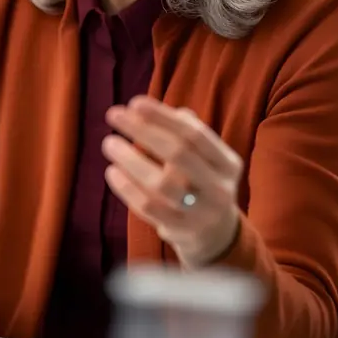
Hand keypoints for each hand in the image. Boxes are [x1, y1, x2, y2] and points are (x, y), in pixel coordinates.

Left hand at [102, 96, 241, 269]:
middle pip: (178, 154)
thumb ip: (183, 132)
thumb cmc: (200, 182)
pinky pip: (148, 207)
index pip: (194, 134)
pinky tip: (112, 171)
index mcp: (227, 164)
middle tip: (114, 115)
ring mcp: (200, 213)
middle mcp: (218, 188)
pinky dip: (127, 187)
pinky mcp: (179, 230)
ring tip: (110, 143)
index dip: (163, 117)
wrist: (215, 235)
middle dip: (143, 131)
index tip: (134, 103)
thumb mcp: (204, 158)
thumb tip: (147, 109)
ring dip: (131, 159)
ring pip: (161, 183)